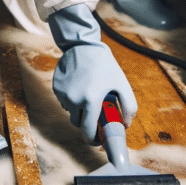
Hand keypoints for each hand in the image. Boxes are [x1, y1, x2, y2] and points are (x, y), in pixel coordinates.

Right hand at [48, 4, 136, 143]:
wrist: (83, 45)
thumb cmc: (104, 65)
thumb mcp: (122, 83)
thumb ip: (129, 106)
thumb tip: (126, 125)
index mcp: (90, 101)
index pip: (88, 132)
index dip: (93, 140)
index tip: (98, 139)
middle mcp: (74, 99)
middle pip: (78, 123)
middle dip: (87, 121)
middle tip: (95, 111)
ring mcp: (63, 93)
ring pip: (70, 111)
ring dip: (78, 109)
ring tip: (88, 93)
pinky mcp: (56, 87)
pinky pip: (64, 100)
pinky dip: (71, 98)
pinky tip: (79, 85)